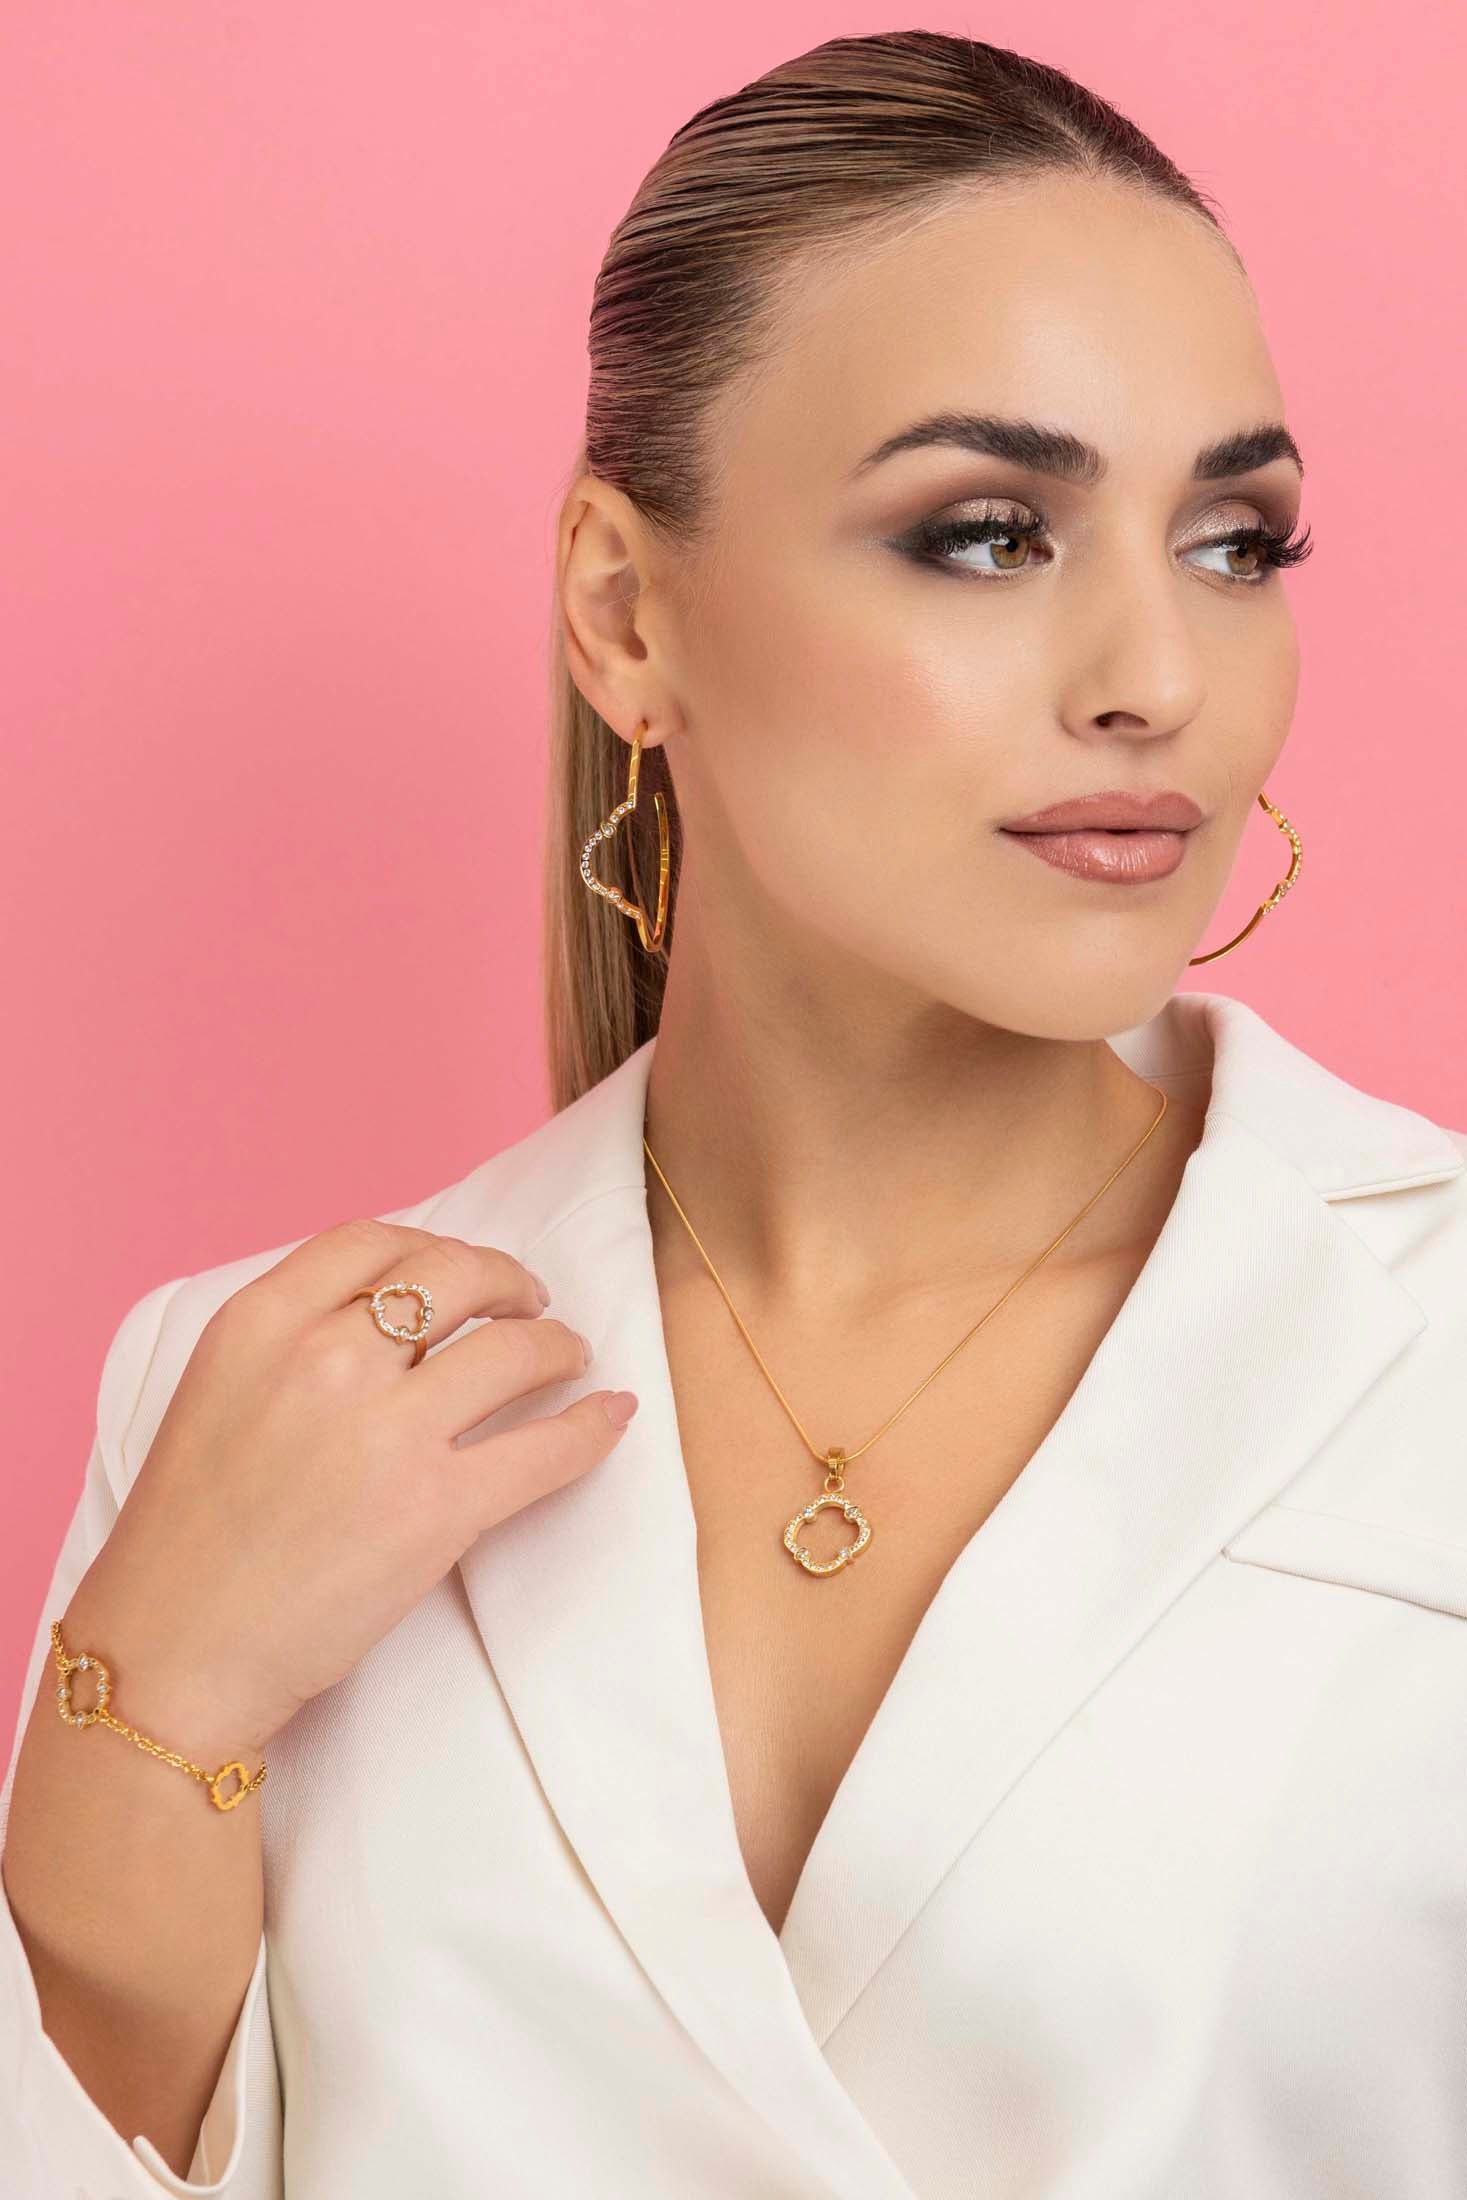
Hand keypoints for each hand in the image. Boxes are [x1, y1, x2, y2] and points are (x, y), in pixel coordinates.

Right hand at [65, 1220, 636, 1756]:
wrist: (173, 1653)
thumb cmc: (185, 1541)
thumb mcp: (213, 1397)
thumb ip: (287, 1345)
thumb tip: (383, 1320)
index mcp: (258, 1324)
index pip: (370, 1242)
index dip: (430, 1247)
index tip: (456, 1270)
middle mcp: (324, 1358)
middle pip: (453, 1273)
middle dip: (505, 1279)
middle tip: (528, 1302)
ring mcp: (385, 1431)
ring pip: (513, 1349)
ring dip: (558, 1346)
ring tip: (570, 1357)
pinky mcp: (436, 1508)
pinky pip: (546, 1448)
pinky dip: (593, 1426)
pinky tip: (611, 1415)